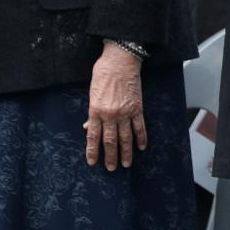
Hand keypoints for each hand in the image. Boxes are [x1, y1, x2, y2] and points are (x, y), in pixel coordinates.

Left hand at [85, 42, 148, 169]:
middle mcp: (110, 114)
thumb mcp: (92, 93)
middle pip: (110, 140)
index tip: (93, 162)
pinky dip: (141, 137)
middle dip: (110, 156)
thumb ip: (91, 112)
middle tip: (111, 169)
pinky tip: (142, 147)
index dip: (92, 151)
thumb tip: (87, 127)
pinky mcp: (137, 107)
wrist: (120, 60)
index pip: (93, 136)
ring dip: (126, 152)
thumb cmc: (103, 73)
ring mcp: (125, 111)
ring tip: (126, 164)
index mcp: (96, 110)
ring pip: (125, 137)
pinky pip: (140, 126)